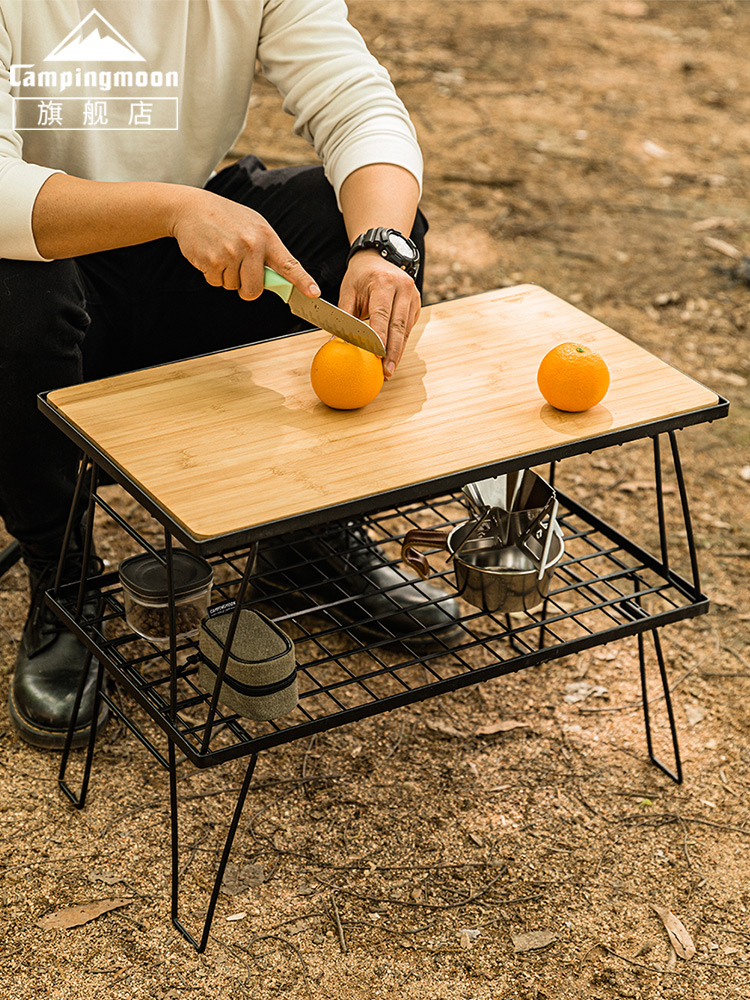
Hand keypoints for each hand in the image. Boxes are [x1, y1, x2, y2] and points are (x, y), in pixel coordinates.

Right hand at [169, 187, 319, 299]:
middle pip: (254, 289)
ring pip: (233, 287)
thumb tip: (280, 282)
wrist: (192, 208)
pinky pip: (215, 283)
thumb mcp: (253, 227)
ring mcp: (230, 253)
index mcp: (265, 236)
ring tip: (222, 253)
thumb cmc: (227, 220)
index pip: (288, 264)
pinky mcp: (211, 260)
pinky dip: (212, 275)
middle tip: (239, 271)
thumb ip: (267, 252)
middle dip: (246, 289)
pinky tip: (210, 255)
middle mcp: (250, 245)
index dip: (302, 281)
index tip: (314, 293)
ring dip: (227, 278)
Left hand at [338, 250, 420, 378]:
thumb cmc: (360, 276)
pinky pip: (408, 327)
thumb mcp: (348, 291)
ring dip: (398, 351)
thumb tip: (336, 343)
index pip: (381, 314)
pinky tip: (393, 357)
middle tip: (386, 372)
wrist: (379, 257)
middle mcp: (402, 288)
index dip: (380, 337)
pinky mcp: (416, 304)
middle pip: (398, 326)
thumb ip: (344, 316)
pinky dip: (401, 343)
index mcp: (383, 283)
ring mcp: (413, 295)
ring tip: (389, 370)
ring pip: (406, 330)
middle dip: (393, 352)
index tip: (376, 356)